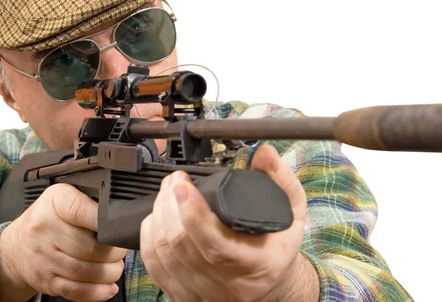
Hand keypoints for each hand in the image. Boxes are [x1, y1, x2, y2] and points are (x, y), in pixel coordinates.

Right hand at [0, 183, 126, 300]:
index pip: (81, 211)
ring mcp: (43, 257)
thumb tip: (121, 216)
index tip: (120, 228)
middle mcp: (44, 228)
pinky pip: (75, 291)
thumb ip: (90, 202)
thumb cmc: (49, 218)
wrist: (17, 245)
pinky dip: (97, 292)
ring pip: (85, 271)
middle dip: (114, 253)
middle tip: (121, 251)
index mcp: (54, 202)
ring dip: (109, 273)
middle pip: (89, 247)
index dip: (106, 222)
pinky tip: (108, 287)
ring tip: (116, 268)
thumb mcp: (64, 197)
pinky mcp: (46, 280)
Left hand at [140, 144, 316, 301]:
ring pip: (164, 252)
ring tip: (167, 192)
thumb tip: (264, 154)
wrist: (269, 287)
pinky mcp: (183, 295)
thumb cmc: (277, 248)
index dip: (193, 213)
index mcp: (256, 265)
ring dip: (158, 215)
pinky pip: (155, 266)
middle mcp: (227, 285)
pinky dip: (149, 237)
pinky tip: (157, 218)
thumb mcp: (291, 213)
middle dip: (169, 204)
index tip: (183, 185)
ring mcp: (202, 293)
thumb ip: (280, 181)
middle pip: (181, 244)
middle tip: (175, 181)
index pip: (215, 243)